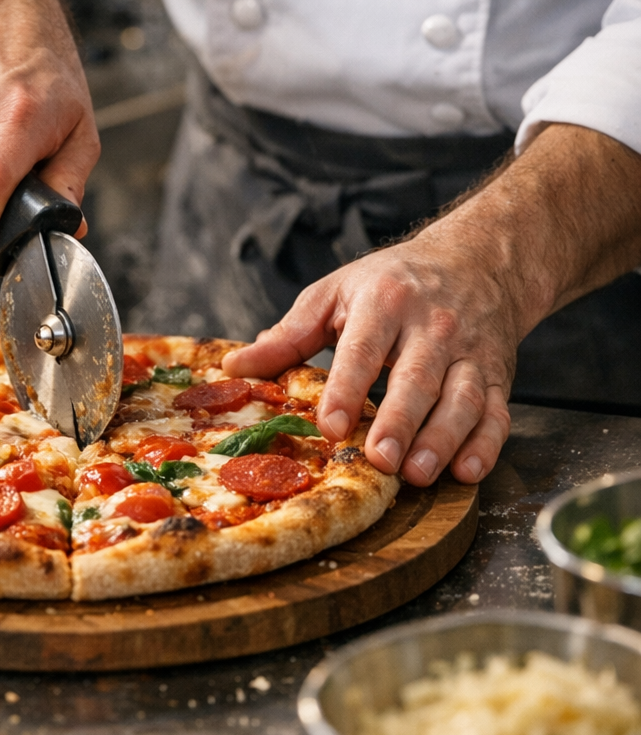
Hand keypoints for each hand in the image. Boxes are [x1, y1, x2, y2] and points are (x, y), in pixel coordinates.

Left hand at [223, 235, 515, 485]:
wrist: (477, 260)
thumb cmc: (393, 283)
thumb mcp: (336, 293)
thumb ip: (290, 334)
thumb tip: (236, 367)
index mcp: (384, 302)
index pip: (363, 349)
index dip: (346, 388)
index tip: (329, 425)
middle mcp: (433, 326)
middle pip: (417, 379)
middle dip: (399, 422)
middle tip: (379, 460)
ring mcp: (470, 351)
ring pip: (462, 399)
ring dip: (442, 439)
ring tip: (417, 474)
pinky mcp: (499, 374)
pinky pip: (498, 412)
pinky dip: (487, 444)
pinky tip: (467, 470)